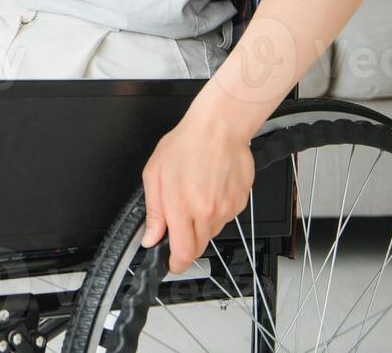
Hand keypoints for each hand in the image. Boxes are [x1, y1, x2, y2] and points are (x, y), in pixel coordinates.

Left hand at [140, 112, 254, 274]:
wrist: (219, 128)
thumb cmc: (186, 145)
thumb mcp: (154, 174)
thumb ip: (153, 211)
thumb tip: (151, 237)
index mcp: (182, 206)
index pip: (183, 252)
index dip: (176, 263)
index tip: (172, 263)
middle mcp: (206, 212)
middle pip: (198, 247)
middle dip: (186, 244)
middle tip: (179, 225)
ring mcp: (226, 209)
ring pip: (212, 232)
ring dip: (201, 225)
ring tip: (194, 196)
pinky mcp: (240, 203)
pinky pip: (226, 218)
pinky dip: (216, 212)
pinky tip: (209, 190)